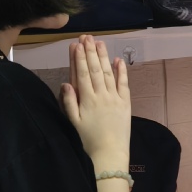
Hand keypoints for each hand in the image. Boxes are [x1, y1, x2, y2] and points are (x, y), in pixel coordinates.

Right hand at [60, 35, 130, 171]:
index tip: (76, 44)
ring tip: (99, 43)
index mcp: (86, 100)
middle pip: (95, 69)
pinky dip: (121, 71)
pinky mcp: (126, 103)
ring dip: (103, 57)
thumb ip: (68, 102)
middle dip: (90, 52)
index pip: (82, 74)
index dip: (79, 58)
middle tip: (87, 37)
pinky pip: (124, 84)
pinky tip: (118, 60)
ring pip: (108, 73)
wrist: (109, 154)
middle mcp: (101, 95)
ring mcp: (115, 98)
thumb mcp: (73, 123)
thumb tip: (65, 83)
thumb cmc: (87, 141)